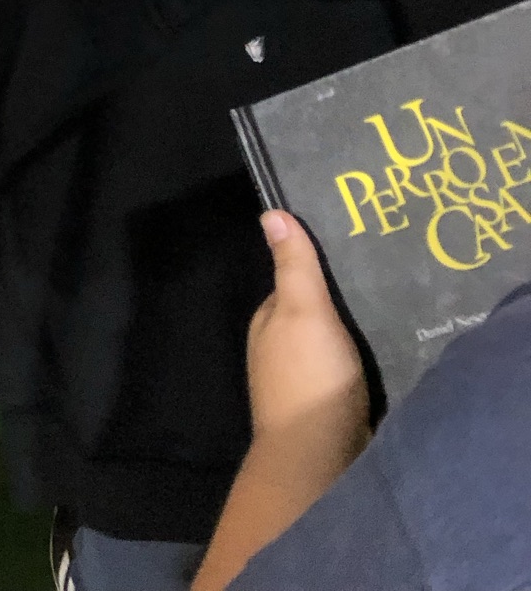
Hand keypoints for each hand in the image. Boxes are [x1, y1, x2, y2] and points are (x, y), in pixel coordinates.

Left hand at [246, 211, 369, 479]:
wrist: (319, 460)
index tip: (360, 251)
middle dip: (345, 303)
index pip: (296, 283)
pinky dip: (367, 366)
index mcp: (269, 323)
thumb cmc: (309, 377)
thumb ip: (293, 266)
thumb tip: (270, 211)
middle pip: (317, 316)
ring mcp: (303, 385)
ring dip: (359, 336)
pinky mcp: (330, 413)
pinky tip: (394, 359)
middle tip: (391, 281)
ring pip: (335, 347)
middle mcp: (280, 351)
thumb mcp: (301, 309)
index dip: (323, 268)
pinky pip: (350, 377)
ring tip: (401, 315)